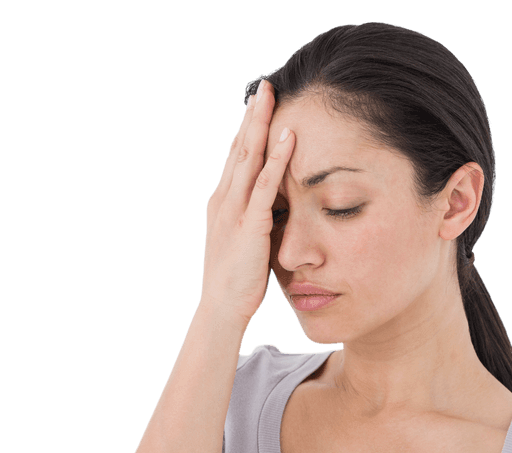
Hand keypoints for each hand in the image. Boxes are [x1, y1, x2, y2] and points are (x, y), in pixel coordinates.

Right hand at [200, 79, 294, 325]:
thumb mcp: (246, 240)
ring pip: (249, 157)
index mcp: (222, 202)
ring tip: (272, 95)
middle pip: (239, 147)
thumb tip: (273, 207)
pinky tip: (289, 136)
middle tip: (263, 85)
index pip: (235, 157)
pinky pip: (265, 185)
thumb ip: (256, 219)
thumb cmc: (237, 280)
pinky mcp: (250, 224)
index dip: (246, 129)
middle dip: (251, 116)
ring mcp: (235, 210)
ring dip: (261, 125)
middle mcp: (224, 199)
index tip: (256, 104)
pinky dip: (277, 158)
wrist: (223, 308)